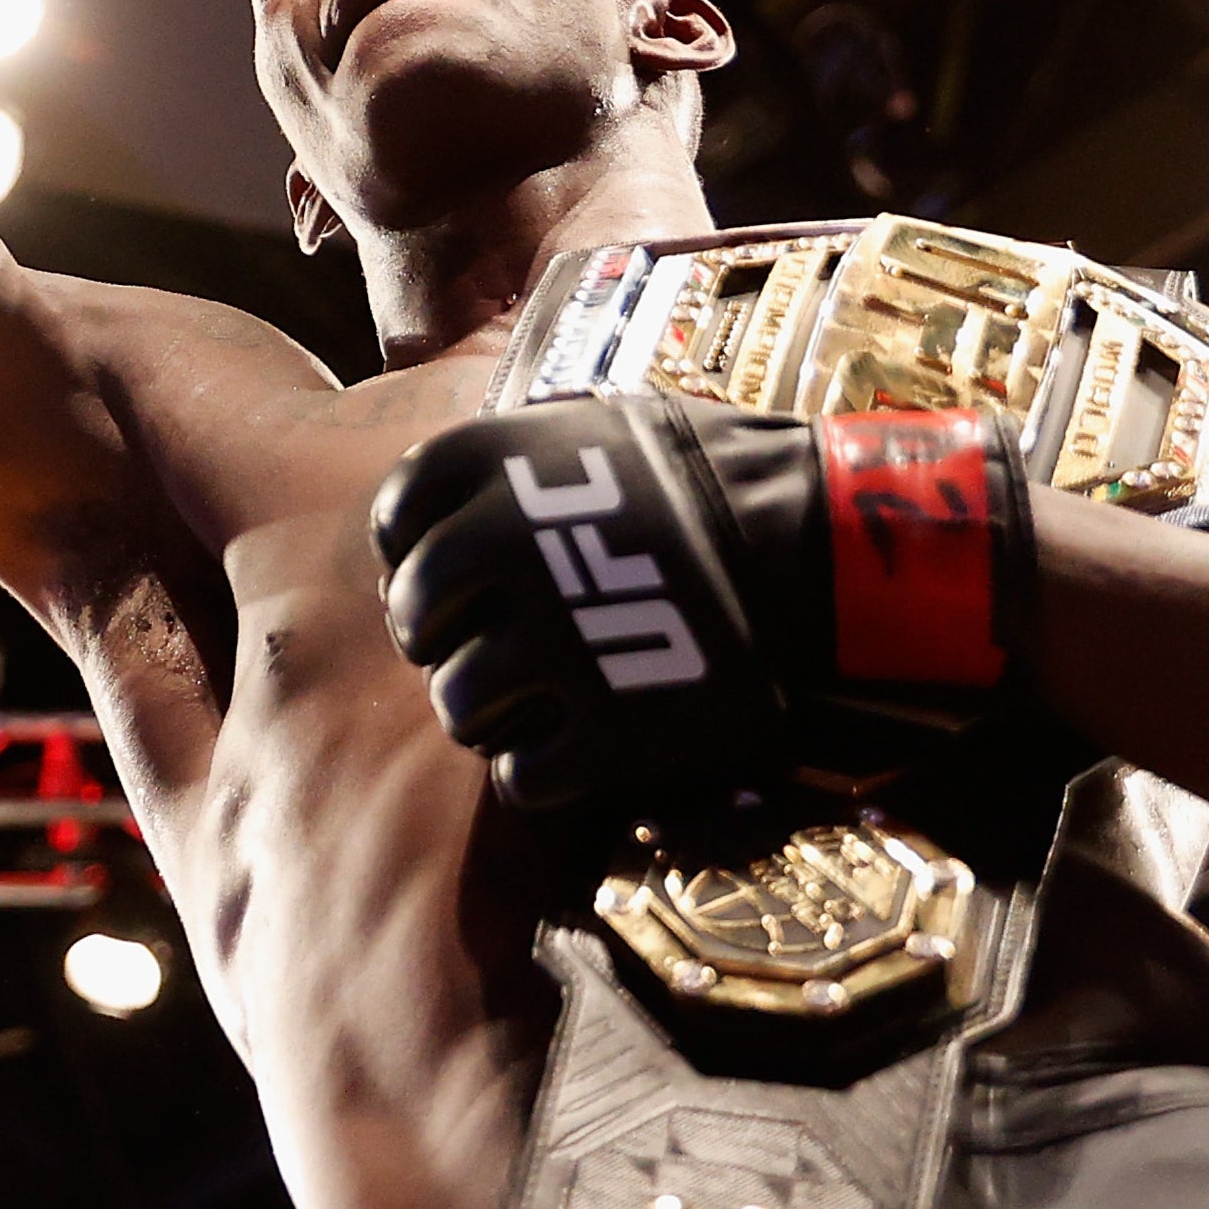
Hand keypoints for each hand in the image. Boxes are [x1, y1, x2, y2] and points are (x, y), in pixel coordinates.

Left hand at [369, 396, 805, 810]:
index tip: (458, 572)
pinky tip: (579, 745)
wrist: (813, 540)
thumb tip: (446, 512)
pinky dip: (542, 771)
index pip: (396, 521)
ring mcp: (549, 644)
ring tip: (543, 696)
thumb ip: (509, 469)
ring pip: (459, 705)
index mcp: (488, 462)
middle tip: (494, 643)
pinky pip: (519, 778)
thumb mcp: (592, 431)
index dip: (416, 553)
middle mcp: (497, 548)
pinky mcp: (602, 733)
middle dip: (443, 638)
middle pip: (414, 619)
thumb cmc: (701, 476)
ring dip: (492, 709)